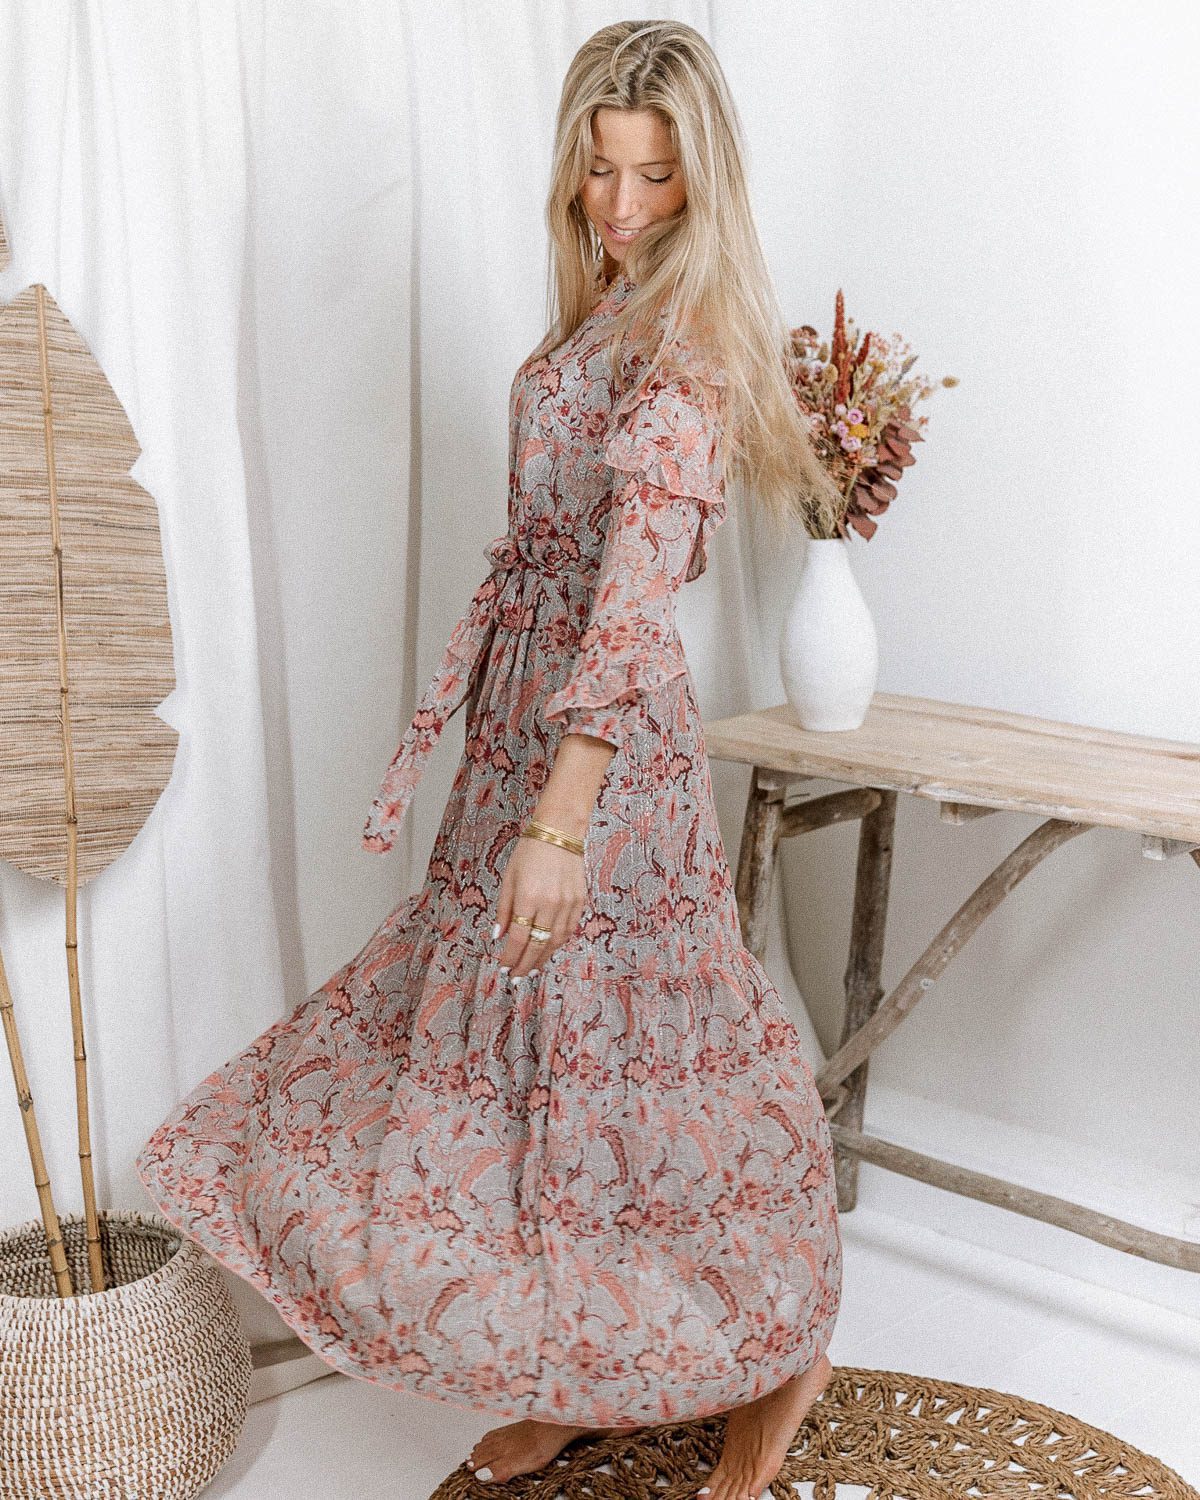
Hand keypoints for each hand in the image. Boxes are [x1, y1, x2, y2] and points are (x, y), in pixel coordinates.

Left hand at [493, 832, 586, 977]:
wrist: (560, 832)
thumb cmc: (529, 852)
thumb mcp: (509, 878)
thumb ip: (504, 909)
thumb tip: (498, 935)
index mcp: (528, 897)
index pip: (518, 937)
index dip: (510, 956)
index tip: (504, 967)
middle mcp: (549, 903)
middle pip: (537, 944)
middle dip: (525, 964)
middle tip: (516, 978)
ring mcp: (567, 903)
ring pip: (555, 941)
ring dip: (542, 958)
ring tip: (532, 970)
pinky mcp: (579, 901)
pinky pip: (569, 929)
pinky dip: (558, 943)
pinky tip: (548, 950)